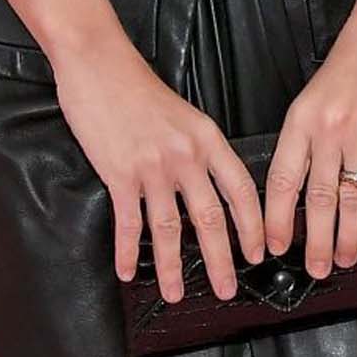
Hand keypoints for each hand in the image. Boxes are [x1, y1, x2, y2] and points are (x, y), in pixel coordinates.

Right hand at [52, 30, 265, 292]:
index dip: (252, 226)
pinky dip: (128, 251)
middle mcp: (186, 156)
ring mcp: (153, 167)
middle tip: (227, 289)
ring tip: (176, 294)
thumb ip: (198, 149)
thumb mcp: (184, 114)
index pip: (241, 191)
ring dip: (172, 267)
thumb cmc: (137, 87)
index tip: (258, 253)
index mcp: (207, 139)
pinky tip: (127, 272)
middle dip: (220, 260)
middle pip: (210, 218)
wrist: (98, 62)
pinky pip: (129, 223)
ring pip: (169, 229)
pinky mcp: (120, 173)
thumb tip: (209, 185)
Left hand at [264, 18, 356, 280]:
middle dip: (314, 241)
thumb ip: (302, 142)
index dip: (276, 219)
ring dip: (346, 237)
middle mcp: (329, 132)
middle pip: (318, 199)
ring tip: (341, 260)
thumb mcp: (310, 100)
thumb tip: (294, 191)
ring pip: (352, 200)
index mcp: (300, 122)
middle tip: (312, 269)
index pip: (282, 180)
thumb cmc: (347, 67)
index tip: (272, 246)